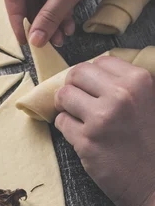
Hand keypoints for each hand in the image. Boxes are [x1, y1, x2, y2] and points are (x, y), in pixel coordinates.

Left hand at [54, 57, 154, 205]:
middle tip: (80, 101)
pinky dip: (67, 128)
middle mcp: (120, 96)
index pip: (100, 61)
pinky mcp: (86, 141)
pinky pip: (61, 121)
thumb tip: (94, 69)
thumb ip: (126, 84)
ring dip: (67, 107)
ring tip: (80, 118)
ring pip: (63, 96)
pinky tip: (83, 136)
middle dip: (74, 86)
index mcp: (139, 81)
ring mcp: (101, 118)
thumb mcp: (150, 102)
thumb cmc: (151, 143)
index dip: (93, 76)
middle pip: (76, 73)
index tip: (94, 88)